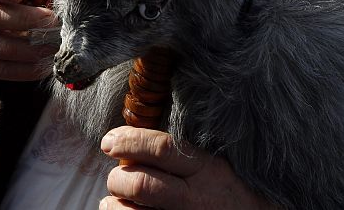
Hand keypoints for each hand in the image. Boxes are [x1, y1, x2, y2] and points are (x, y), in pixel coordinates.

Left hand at [100, 126, 275, 209]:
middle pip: (141, 183)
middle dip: (118, 177)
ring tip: (116, 198)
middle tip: (117, 176)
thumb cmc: (233, 194)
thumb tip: (138, 142)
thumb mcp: (218, 166)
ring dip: (114, 203)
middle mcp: (195, 198)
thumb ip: (186, 154)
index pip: (162, 148)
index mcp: (207, 170)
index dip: (130, 141)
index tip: (110, 140)